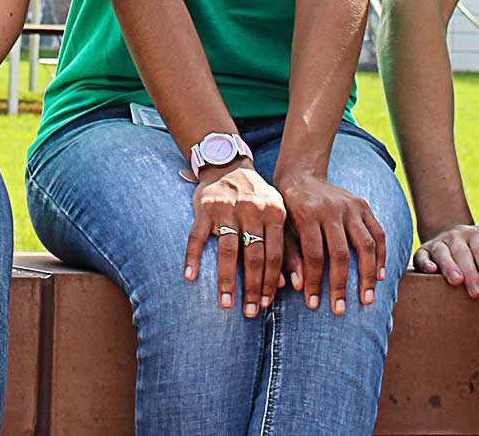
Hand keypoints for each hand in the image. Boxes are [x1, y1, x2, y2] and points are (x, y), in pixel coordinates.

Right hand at [183, 162, 285, 317]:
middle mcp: (252, 210)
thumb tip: (287, 286)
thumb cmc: (256, 198)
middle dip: (252, 288)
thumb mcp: (275, 215)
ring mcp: (227, 208)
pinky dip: (192, 258)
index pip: (274, 255)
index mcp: (274, 212)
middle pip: (253, 256)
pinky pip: (196, 237)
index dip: (270, 282)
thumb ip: (282, 246)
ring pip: (228, 250)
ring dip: (227, 280)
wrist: (228, 166)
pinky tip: (190, 277)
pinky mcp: (204, 207)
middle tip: (250, 312)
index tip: (266, 305)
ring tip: (226, 303)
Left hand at [275, 169, 387, 313]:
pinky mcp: (363, 205)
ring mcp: (350, 206)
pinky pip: (378, 233)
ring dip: (367, 275)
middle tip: (340, 311)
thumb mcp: (283, 228)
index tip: (313, 305)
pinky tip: (380, 276)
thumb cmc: (288, 208)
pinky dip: (381, 255)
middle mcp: (331, 210)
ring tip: (367, 299)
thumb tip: (299, 287)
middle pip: (340, 253)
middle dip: (341, 285)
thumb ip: (290, 255)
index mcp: (307, 214)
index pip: (314, 255)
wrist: (302, 175)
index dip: (315, 282)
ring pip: (364, 244)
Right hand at [412, 222, 478, 297]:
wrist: (454, 238)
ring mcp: (440, 241)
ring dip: (450, 267)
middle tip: (477, 292)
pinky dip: (425, 262)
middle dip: (471, 273)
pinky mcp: (424, 250)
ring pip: (443, 252)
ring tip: (457, 282)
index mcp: (477, 235)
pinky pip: (422, 255)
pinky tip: (431, 271)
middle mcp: (458, 235)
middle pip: (464, 252)